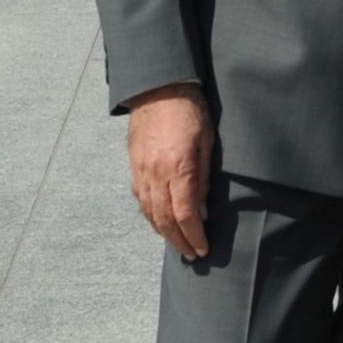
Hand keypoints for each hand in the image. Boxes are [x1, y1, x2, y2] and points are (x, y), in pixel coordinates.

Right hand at [127, 88, 214, 258]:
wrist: (158, 87)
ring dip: (163, 232)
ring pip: (149, 212)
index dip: (194, 236)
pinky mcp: (134, 165)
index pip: (185, 214)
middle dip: (179, 241)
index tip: (203, 249)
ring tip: (178, 243)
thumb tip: (203, 210)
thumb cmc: (190, 111)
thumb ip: (204, 177)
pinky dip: (151, 215)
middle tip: (192, 254)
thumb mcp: (207, 141)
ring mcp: (141, 170)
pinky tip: (160, 221)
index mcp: (178, 167)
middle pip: (164, 219)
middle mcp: (156, 173)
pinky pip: (141, 198)